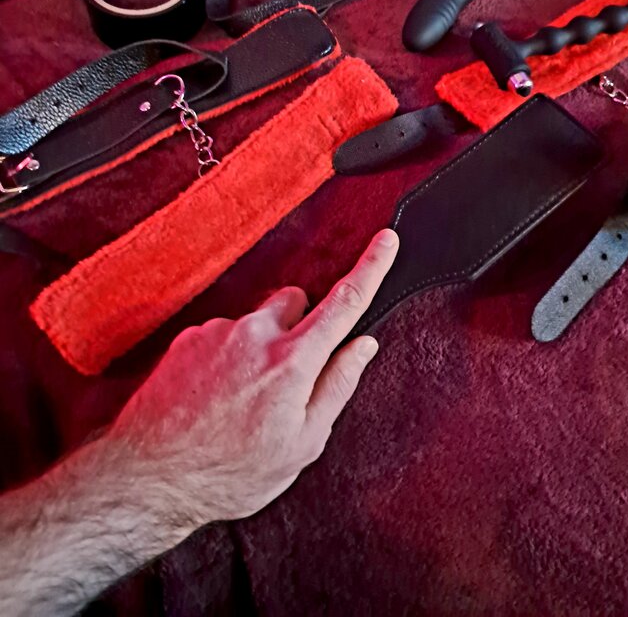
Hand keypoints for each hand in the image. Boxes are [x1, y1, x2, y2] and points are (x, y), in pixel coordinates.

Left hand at [109, 228, 398, 528]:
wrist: (150, 478)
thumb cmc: (230, 472)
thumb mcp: (302, 444)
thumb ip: (337, 386)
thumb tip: (363, 346)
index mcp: (292, 362)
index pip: (344, 302)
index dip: (371, 267)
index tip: (386, 240)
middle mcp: (255, 334)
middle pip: (294, 301)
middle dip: (298, 326)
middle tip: (285, 378)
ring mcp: (218, 331)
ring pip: (256, 322)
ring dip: (257, 346)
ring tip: (238, 400)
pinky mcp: (188, 336)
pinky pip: (222, 334)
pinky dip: (225, 357)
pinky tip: (212, 396)